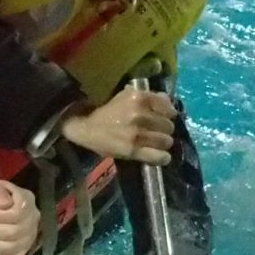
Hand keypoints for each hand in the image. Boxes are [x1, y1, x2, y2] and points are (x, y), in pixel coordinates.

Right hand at [60, 90, 175, 164]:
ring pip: (166, 141)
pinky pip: (160, 156)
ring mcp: (137, 134)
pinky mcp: (133, 150)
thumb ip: (148, 97)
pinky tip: (158, 155)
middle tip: (154, 132)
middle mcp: (140, 115)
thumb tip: (167, 99)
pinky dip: (162, 157)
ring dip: (162, 143)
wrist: (85, 129)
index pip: (169, 109)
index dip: (167, 115)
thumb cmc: (107, 112)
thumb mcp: (125, 97)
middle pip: (169, 126)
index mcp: (139, 98)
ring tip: (153, 143)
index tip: (160, 118)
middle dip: (163, 130)